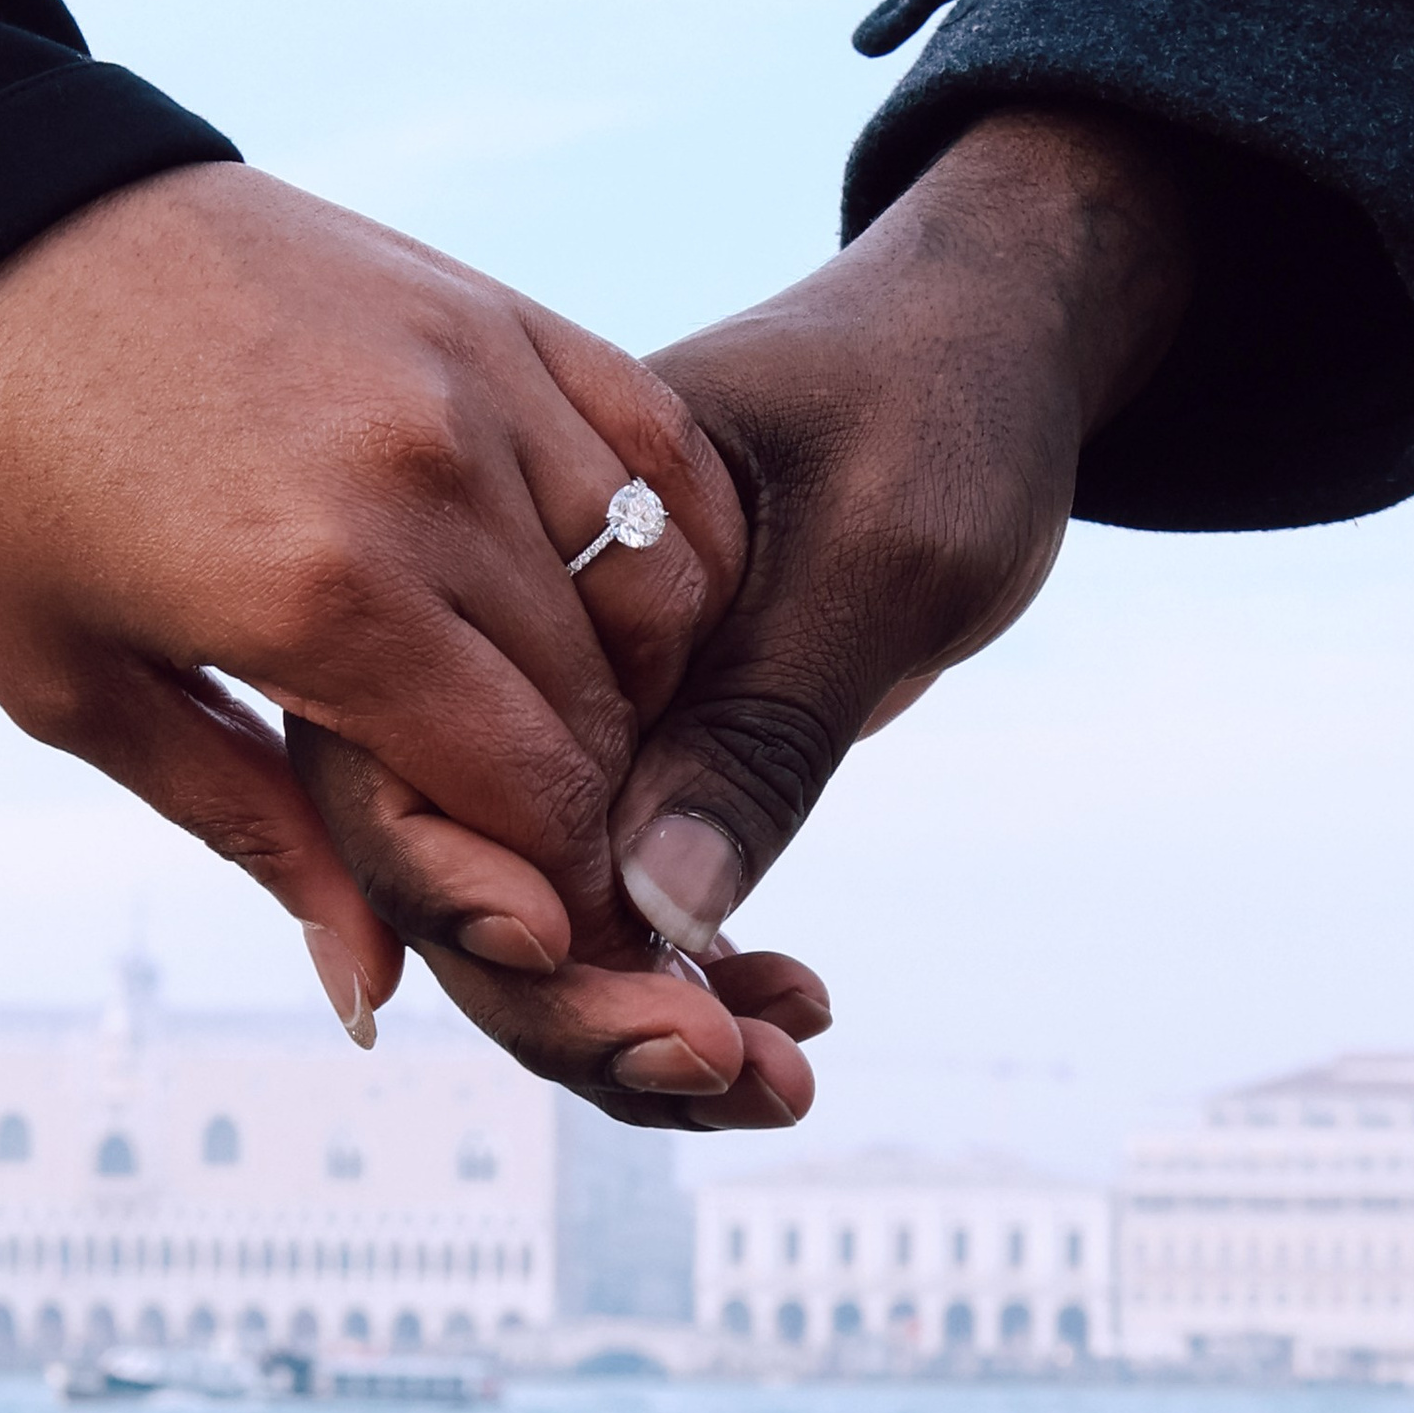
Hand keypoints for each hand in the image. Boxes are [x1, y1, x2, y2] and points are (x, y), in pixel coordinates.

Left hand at [0, 162, 746, 1028]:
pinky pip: (654, 444)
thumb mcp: (76, 687)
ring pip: (653, 579)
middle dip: (588, 803)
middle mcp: (424, 483)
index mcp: (319, 599)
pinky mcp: (485, 302)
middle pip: (600, 702)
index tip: (533, 923)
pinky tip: (626, 598)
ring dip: (636, 679)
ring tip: (569, 725)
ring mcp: (472, 376)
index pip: (532, 790)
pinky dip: (672, 537)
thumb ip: (254, 831)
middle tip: (543, 843)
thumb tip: (372, 993)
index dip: (553, 886)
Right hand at [289, 107, 1193, 1117]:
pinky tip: (793, 1012)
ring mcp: (580, 698)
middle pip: (464, 864)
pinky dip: (694, 977)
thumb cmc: (940, 398)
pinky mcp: (651, 744)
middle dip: (575, 1003)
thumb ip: (759, 723)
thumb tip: (651, 910)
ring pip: (544, 909)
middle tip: (736, 1066)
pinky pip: (629, 896)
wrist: (995, 336)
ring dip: (637, 1022)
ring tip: (782, 1076)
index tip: (596, 972)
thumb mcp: (875, 550)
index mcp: (518, 545)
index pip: (418, 756)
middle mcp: (518, 635)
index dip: (468, 893)